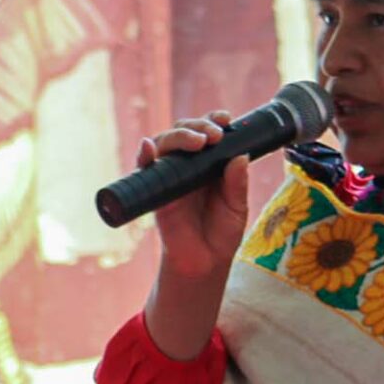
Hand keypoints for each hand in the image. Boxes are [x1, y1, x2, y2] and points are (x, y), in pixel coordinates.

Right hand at [139, 112, 250, 280]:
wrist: (205, 263)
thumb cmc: (221, 234)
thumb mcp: (237, 208)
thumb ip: (237, 184)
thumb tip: (240, 156)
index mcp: (208, 164)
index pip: (206, 133)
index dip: (213, 121)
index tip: (226, 120)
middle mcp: (187, 166)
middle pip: (184, 131)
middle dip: (198, 126)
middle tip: (214, 136)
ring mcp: (170, 177)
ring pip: (165, 144)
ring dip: (178, 136)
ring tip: (196, 141)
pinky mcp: (156, 193)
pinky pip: (145, 170)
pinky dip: (144, 155)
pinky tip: (148, 148)